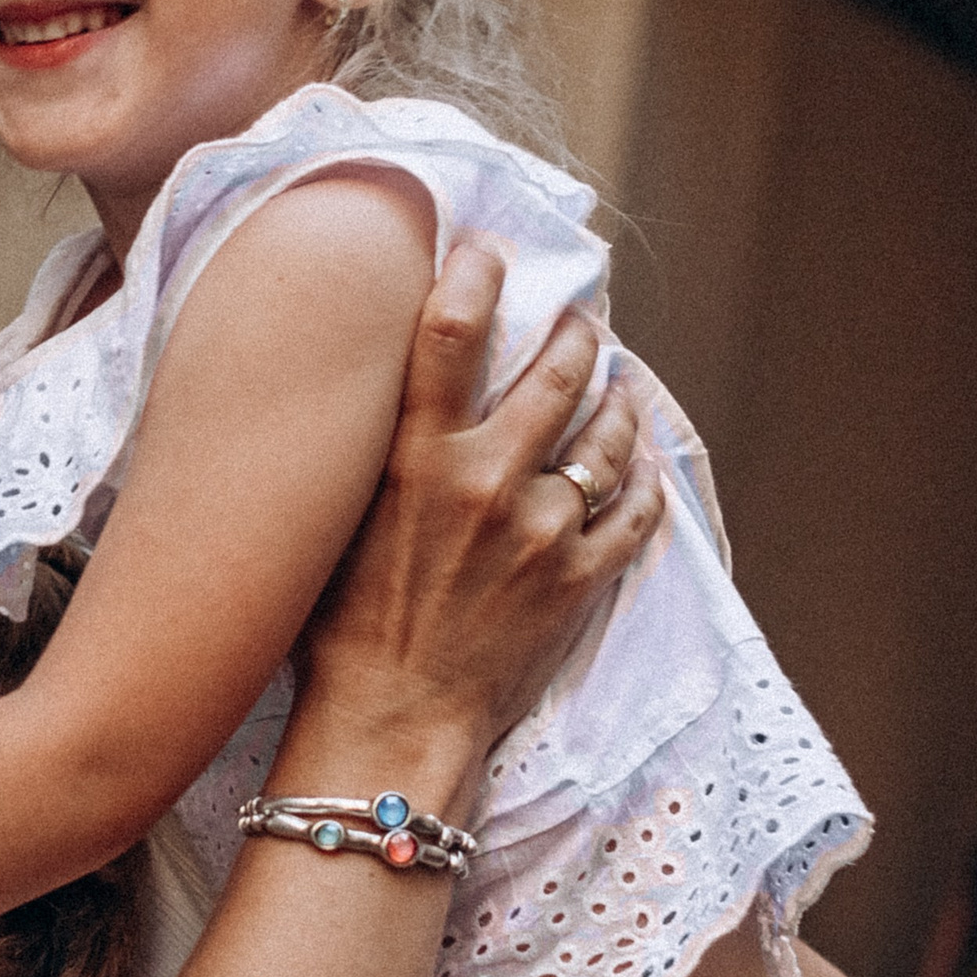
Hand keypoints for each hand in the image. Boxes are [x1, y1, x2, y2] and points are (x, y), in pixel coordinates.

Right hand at [303, 242, 663, 757]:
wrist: (391, 725)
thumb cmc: (338, 629)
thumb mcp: (332, 520)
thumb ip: (363, 452)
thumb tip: (375, 389)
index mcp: (416, 459)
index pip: (455, 328)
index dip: (479, 272)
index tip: (492, 251)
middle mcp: (488, 480)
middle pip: (558, 367)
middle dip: (576, 330)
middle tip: (579, 318)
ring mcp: (544, 529)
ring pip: (608, 432)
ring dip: (617, 398)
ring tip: (616, 382)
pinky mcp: (581, 579)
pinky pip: (637, 509)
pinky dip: (644, 478)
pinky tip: (641, 461)